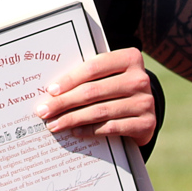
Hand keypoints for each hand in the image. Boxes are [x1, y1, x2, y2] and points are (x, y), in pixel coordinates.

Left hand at [34, 48, 155, 144]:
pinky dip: (90, 130)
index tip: (50, 91)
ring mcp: (145, 102)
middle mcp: (140, 79)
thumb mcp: (110, 75)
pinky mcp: (147, 124)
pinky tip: (75, 132)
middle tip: (44, 111)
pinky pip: (111, 127)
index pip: (94, 67)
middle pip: (93, 91)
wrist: (146, 110)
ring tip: (54, 125)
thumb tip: (52, 90)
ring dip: (72, 119)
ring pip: (100, 111)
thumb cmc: (118, 88)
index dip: (70, 79)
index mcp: (130, 58)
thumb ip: (90, 76)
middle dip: (64, 102)